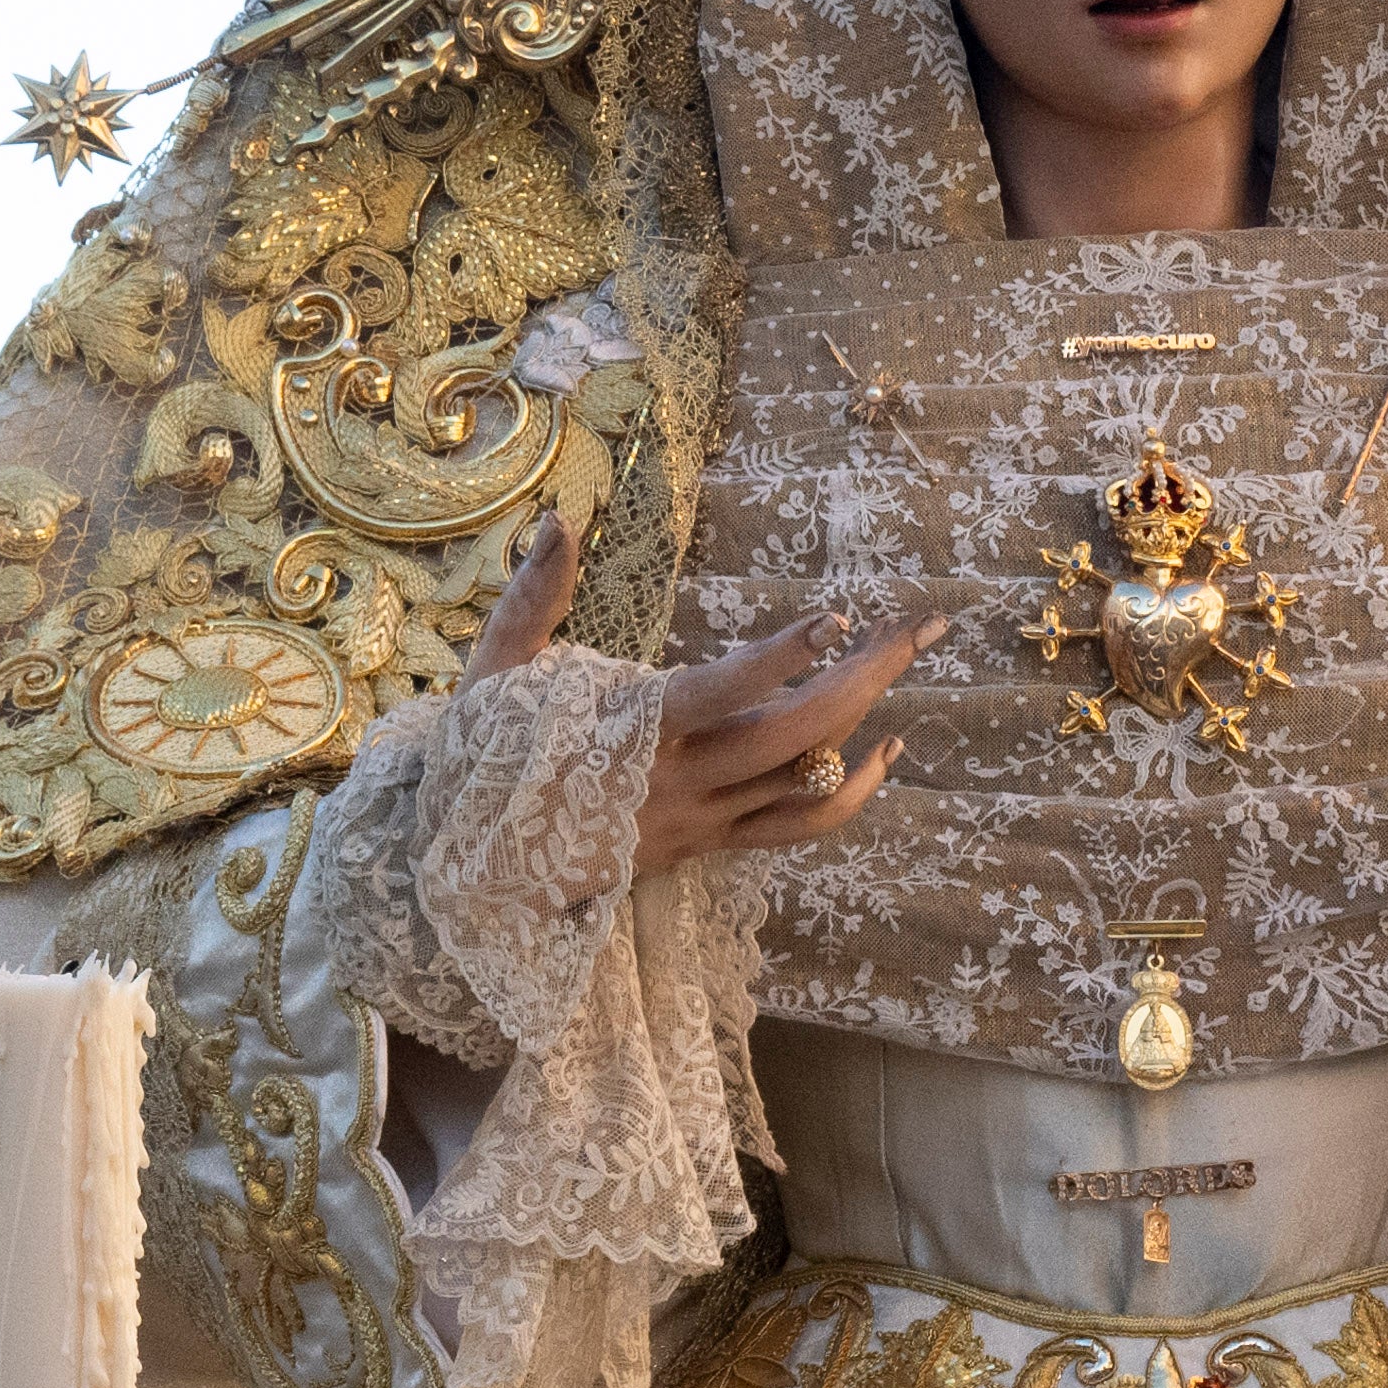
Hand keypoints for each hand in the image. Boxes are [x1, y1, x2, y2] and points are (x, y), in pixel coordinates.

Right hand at [487, 517, 931, 875]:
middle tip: (916, 626)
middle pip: (793, 736)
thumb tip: (558, 517)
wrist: (472, 871)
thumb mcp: (496, 671)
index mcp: (628, 733)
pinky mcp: (711, 844)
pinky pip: (799, 825)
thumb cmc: (482, 758)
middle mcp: (679, 781)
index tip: (831, 619)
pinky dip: (853, 790)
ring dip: (867, 717)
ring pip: (807, 779)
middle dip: (862, 677)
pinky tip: (888, 748)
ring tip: (905, 654)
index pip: (718, 695)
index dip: (777, 659)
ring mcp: (702, 819)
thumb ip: (534, 595)